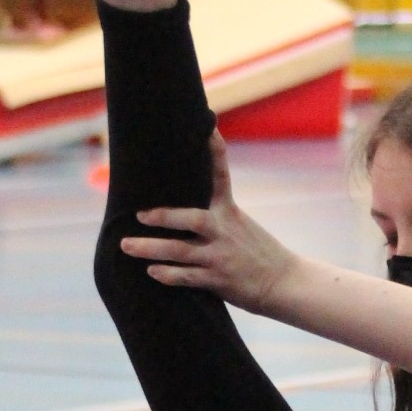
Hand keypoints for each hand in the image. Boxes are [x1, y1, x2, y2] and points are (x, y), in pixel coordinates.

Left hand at [119, 134, 300, 314]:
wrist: (284, 282)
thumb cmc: (257, 252)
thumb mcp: (240, 225)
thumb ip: (215, 213)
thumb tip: (182, 199)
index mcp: (230, 212)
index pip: (221, 177)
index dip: (214, 151)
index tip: (206, 128)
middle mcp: (224, 231)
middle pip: (192, 219)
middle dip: (163, 216)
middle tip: (138, 214)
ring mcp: (221, 257)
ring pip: (181, 251)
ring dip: (151, 249)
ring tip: (126, 245)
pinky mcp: (218, 280)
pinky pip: (187, 277)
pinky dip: (168, 274)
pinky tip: (151, 272)